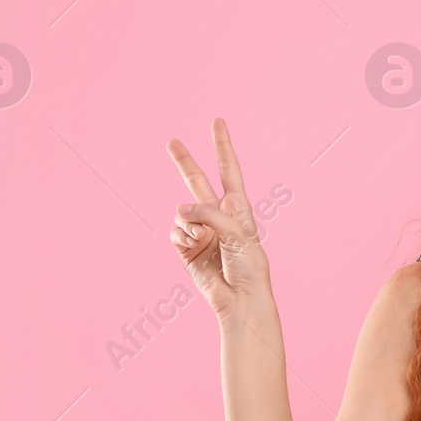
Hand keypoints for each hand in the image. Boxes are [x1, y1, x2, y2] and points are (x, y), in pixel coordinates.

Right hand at [166, 118, 271, 318]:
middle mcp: (218, 215)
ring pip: (183, 212)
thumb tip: (180, 209)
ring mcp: (201, 230)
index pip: (228, 170)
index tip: (217, 122)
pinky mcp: (187, 247)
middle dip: (184, 162)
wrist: (240, 298)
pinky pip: (175, 231)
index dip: (222, 146)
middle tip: (171, 141)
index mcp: (238, 207)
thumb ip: (210, 214)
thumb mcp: (238, 233)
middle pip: (197, 181)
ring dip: (189, 222)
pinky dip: (181, 236)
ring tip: (203, 239)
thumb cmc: (249, 266)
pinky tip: (192, 245)